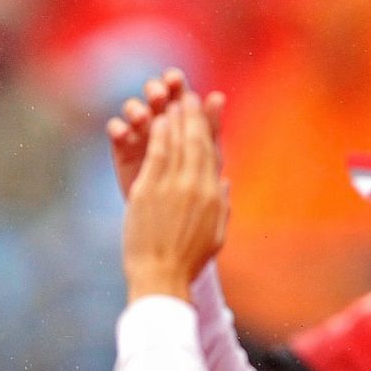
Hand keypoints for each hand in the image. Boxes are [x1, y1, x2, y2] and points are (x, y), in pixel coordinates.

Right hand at [106, 69, 223, 198]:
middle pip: (154, 94)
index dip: (175, 82)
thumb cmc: (198, 180)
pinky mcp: (124, 147)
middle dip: (154, 90)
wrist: (178, 211)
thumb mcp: (208, 153)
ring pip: (133, 108)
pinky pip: (116, 130)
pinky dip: (118, 129)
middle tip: (158, 96)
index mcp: (186, 114)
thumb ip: (211, 125)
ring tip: (143, 119)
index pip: (178, 91)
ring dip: (136, 109)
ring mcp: (142, 131)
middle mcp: (163, 118)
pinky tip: (124, 134)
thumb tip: (219, 96)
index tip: (175, 78)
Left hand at [121, 92, 227, 300]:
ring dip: (174, 120)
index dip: (206, 128)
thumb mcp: (215, 234)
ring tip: (172, 101)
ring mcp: (171, 187)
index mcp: (214, 197)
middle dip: (191, 116)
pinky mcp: (147, 191)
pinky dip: (157, 137)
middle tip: (187, 95)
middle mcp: (195, 187)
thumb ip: (221, 206)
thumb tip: (223, 184)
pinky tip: (157, 122)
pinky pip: (155, 157)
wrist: (161, 275)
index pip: (210, 153)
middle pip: (194, 143)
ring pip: (175, 144)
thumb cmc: (189, 260)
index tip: (203, 113)